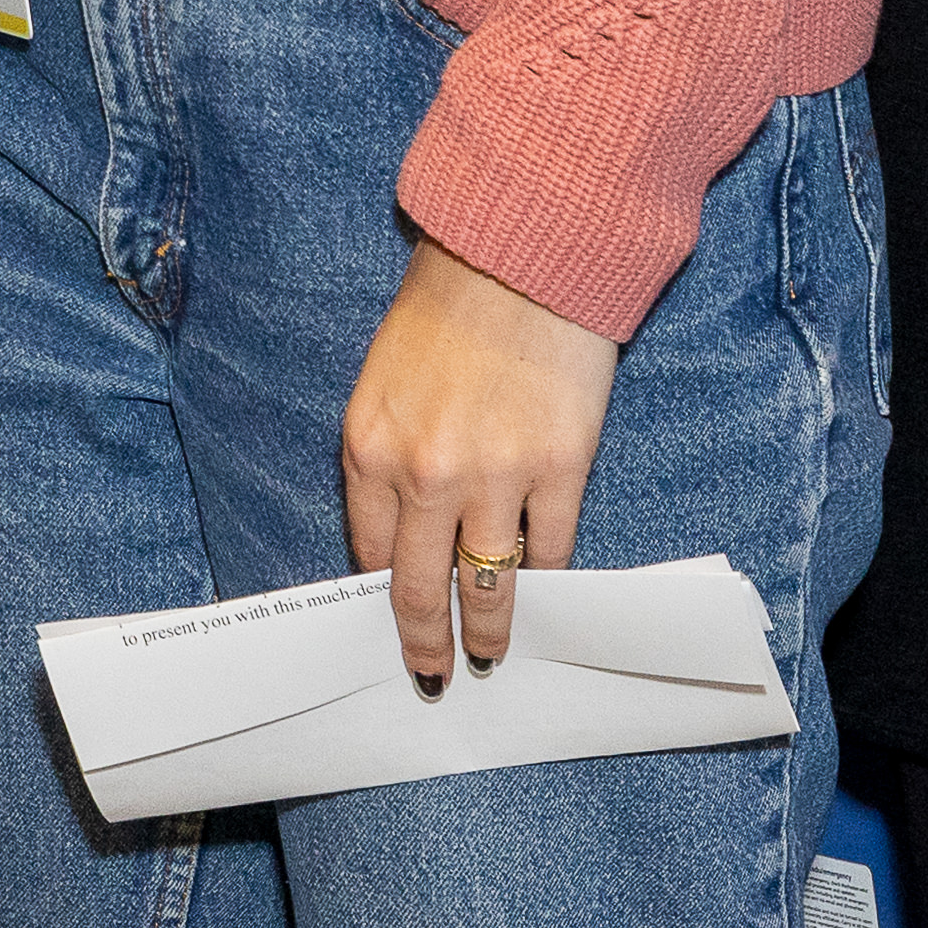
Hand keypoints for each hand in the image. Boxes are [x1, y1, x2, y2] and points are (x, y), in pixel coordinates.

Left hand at [343, 238, 619, 681]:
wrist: (519, 255)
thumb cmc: (447, 310)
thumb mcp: (386, 382)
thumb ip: (390, 456)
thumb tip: (402, 533)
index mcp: (370, 448)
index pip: (367, 551)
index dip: (380, 593)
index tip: (391, 618)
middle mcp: (425, 474)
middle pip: (419, 587)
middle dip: (424, 641)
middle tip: (432, 672)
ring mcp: (496, 476)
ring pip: (488, 584)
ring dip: (488, 630)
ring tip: (490, 655)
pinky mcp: (560, 468)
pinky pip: (549, 549)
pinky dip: (545, 575)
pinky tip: (542, 587)